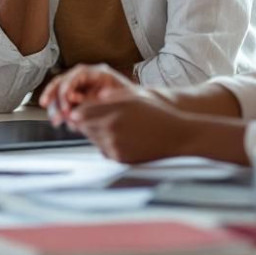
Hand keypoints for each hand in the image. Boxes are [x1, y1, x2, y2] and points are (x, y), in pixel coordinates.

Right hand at [39, 63, 142, 125]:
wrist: (141, 108)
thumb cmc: (131, 102)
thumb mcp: (115, 101)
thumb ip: (94, 104)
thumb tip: (76, 108)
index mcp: (99, 73)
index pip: (76, 75)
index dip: (66, 89)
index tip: (66, 105)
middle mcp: (88, 77)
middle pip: (63, 81)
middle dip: (55, 98)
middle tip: (56, 115)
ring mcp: (84, 86)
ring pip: (61, 92)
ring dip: (56, 106)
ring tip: (56, 121)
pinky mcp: (82, 98)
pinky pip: (66, 102)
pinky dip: (62, 111)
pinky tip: (61, 121)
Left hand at [68, 94, 187, 163]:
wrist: (178, 136)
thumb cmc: (158, 114)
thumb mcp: (134, 97)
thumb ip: (111, 96)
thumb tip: (93, 97)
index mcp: (113, 113)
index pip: (82, 112)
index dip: (78, 111)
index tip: (77, 111)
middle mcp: (111, 130)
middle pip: (84, 127)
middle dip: (86, 122)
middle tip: (96, 118)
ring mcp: (115, 146)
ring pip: (93, 139)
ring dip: (96, 133)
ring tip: (113, 127)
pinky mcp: (120, 158)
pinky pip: (104, 150)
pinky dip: (107, 144)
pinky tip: (121, 137)